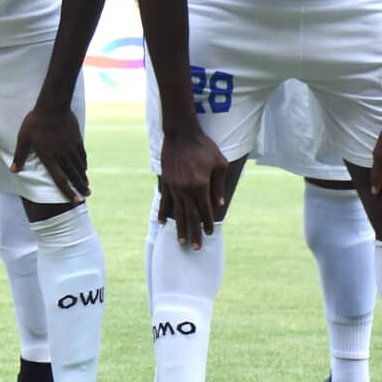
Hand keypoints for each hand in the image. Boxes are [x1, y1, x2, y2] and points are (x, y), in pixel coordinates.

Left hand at [12, 102, 89, 202]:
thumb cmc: (35, 122)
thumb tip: (14, 171)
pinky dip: (84, 164)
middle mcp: (62, 156)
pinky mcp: (77, 140)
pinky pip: (82, 156)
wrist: (53, 106)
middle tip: (86, 196)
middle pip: (74, 176)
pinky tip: (84, 168)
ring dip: (83, 177)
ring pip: (80, 167)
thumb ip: (20, 156)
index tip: (75, 200)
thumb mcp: (23, 139)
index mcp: (49, 157)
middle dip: (80, 187)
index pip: (60, 180)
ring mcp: (71, 148)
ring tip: (87, 186)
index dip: (68, 192)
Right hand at [156, 123, 229, 248]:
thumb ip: (219, 184)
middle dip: (194, 233)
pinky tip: (162, 222)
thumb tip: (219, 203)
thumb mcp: (219, 163)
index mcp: (200, 185)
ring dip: (180, 228)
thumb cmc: (204, 147)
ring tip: (182, 241)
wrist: (181, 134)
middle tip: (196, 247)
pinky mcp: (165, 181)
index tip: (209, 233)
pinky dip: (163, 212)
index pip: (205, 210)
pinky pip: (164, 200)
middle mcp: (186, 189)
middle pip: (190, 216)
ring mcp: (174, 186)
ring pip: (177, 212)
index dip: (208, 223)